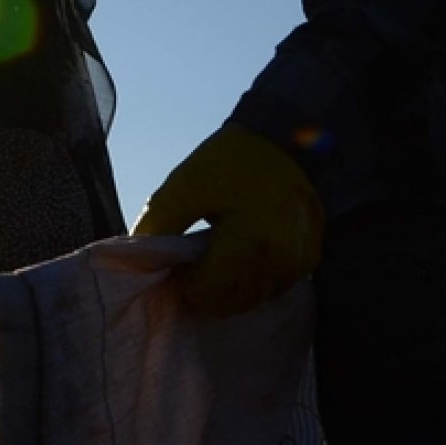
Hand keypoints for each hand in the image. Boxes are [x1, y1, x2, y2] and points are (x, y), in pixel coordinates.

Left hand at [133, 122, 324, 316]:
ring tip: (213, 261)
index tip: (176, 265)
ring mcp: (299, 264)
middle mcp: (280, 262)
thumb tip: (136, 259)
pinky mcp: (309, 259)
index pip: (209, 294)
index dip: (185, 284)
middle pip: (232, 304)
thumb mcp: (183, 187)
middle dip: (206, 291)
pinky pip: (274, 287)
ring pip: (254, 300)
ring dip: (230, 290)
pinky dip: (253, 281)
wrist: (281, 141)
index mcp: (249, 245)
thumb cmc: (228, 162)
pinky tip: (238, 259)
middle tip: (191, 267)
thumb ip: (157, 226)